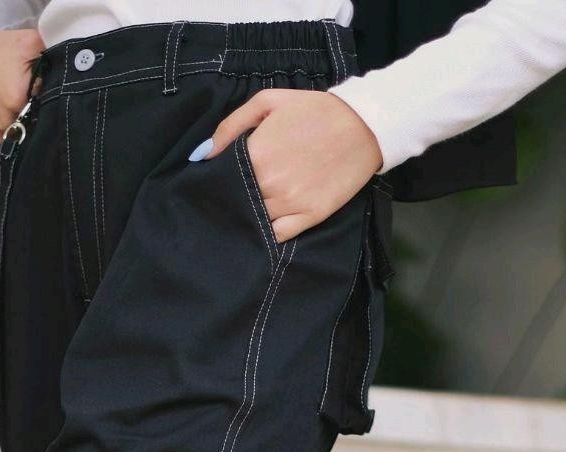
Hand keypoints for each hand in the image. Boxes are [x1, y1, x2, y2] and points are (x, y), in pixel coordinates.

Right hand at [0, 29, 43, 150]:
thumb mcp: (23, 43)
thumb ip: (51, 52)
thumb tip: (75, 62)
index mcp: (17, 99)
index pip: (51, 109)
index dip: (54, 103)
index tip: (51, 95)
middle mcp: (6, 122)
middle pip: (39, 127)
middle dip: (42, 117)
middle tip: (37, 102)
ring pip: (26, 139)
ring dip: (29, 129)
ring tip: (23, 110)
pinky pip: (11, 145)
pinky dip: (16, 136)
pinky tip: (12, 119)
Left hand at [197, 90, 382, 242]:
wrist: (364, 124)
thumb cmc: (314, 111)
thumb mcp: (268, 103)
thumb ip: (230, 127)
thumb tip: (201, 155)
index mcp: (256, 155)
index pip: (221, 179)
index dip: (216, 181)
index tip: (217, 180)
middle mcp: (269, 184)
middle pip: (235, 202)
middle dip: (230, 199)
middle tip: (233, 194)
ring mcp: (290, 203)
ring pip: (254, 220)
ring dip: (248, 216)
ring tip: (252, 205)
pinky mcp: (310, 216)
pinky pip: (278, 235)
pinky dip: (269, 232)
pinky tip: (268, 221)